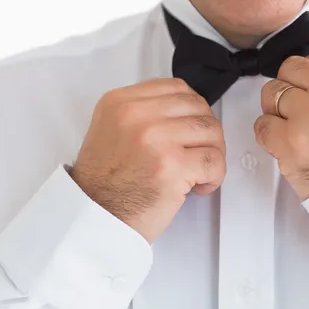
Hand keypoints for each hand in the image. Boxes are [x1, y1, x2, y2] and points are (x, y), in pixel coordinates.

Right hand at [70, 78, 225, 242]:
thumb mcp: (111, 130)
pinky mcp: (172, 166)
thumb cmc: (105, 184)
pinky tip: (199, 187)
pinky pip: (214, 160)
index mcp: (120, 102)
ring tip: (199, 173)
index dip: (193, 110)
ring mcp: (154, 138)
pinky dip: (215, 176)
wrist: (94, 220)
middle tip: (199, 155)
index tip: (191, 131)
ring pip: (211, 131)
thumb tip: (187, 112)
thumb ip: (144, 113)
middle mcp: (136, 114)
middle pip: (198, 108)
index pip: (177, 88)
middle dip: (207, 134)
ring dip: (213, 154)